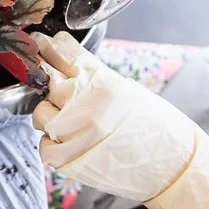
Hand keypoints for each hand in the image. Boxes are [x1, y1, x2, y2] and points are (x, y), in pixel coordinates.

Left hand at [32, 32, 208, 208]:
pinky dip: (51, 145)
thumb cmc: (154, 127)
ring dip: (48, 115)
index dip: (48, 46)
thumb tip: (67, 69)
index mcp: (101, 79)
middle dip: (38, 71)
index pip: (63, 52)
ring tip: (66, 121)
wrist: (173, 166)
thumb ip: (95, 79)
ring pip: (40, 113)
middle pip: (44, 76)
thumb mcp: (126, 90)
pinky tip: (66, 143)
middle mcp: (84, 100)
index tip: (40, 42)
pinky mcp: (69, 159)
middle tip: (36, 70)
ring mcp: (74, 130)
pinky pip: (43, 145)